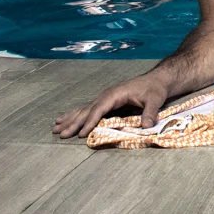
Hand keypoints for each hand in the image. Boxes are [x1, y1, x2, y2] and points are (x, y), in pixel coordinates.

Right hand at [52, 72, 171, 139]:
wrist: (157, 80)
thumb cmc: (155, 89)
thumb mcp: (155, 100)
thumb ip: (150, 112)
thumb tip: (147, 126)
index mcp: (115, 94)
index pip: (99, 109)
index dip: (90, 121)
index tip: (81, 133)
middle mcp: (107, 95)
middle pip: (87, 110)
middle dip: (73, 123)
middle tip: (60, 134)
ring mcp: (105, 98)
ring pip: (84, 109)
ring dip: (70, 119)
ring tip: (56, 127)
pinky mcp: (106, 102)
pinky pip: (88, 109)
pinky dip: (77, 115)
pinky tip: (67, 120)